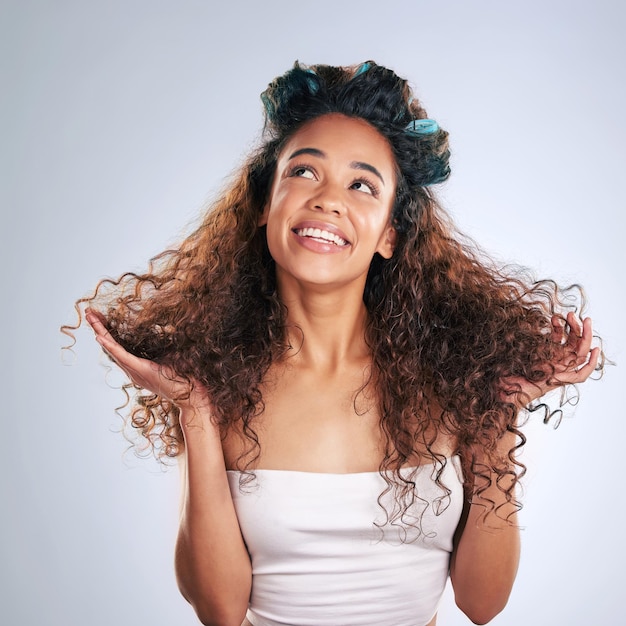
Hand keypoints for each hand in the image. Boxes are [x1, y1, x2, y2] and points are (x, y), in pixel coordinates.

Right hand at [85, 308, 209, 411]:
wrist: (192, 395)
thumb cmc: (185, 377)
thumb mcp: (172, 355)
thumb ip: (165, 343)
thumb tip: (169, 327)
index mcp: (138, 366)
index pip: (119, 346)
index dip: (108, 331)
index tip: (100, 316)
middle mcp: (132, 370)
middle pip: (111, 345)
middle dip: (99, 328)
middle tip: (88, 313)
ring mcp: (135, 371)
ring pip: (113, 349)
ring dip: (101, 332)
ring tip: (90, 318)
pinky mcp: (141, 371)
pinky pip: (122, 357)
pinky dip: (111, 347)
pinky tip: (100, 337)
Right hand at [500, 312, 599, 405]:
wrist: (499, 391)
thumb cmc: (510, 393)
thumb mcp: (524, 389)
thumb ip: (536, 381)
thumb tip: (551, 371)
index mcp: (554, 378)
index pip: (580, 373)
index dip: (591, 362)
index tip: (595, 348)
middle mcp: (555, 369)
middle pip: (577, 352)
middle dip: (583, 334)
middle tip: (582, 319)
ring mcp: (549, 359)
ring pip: (568, 344)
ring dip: (571, 329)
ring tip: (568, 315)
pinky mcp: (540, 352)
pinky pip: (554, 340)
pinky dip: (558, 330)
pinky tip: (555, 320)